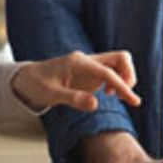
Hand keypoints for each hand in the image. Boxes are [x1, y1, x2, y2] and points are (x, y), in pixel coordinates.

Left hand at [11, 50, 141, 111]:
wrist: (28, 78)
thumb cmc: (37, 85)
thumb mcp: (51, 94)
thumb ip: (74, 99)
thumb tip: (95, 105)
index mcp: (79, 63)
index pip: (108, 72)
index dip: (123, 86)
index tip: (134, 101)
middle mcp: (88, 60)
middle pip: (121, 58)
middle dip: (129, 76)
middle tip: (124, 97)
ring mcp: (91, 65)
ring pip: (119, 63)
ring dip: (124, 78)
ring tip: (117, 97)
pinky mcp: (91, 72)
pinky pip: (112, 71)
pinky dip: (118, 81)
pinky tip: (109, 94)